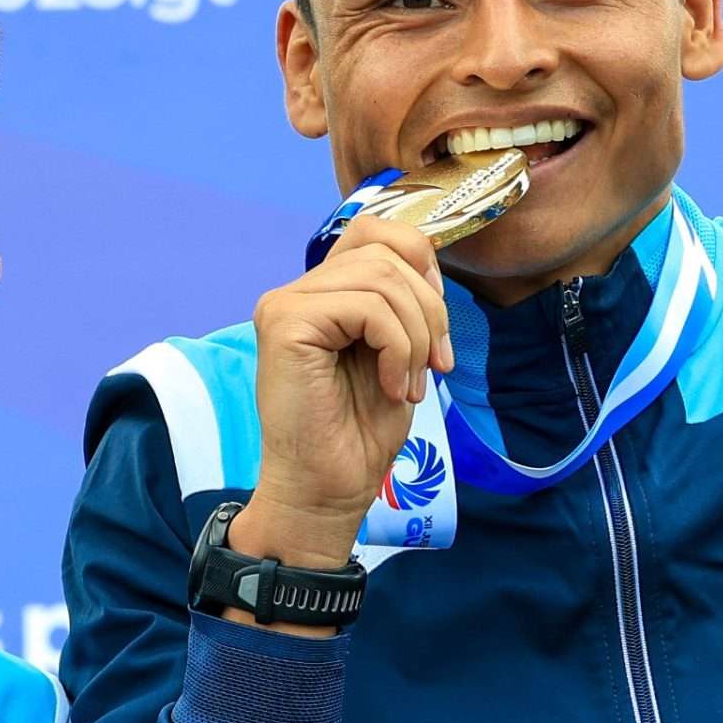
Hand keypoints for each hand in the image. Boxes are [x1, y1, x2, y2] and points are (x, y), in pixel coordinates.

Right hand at [239, 218, 451, 572]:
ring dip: (417, 335)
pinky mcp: (285, 323)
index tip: (438, 329)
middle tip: (435, 365)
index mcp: (323, 292)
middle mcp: (297, 290)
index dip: (424, 267)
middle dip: (430, 308)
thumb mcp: (398, 353)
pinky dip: (398, 349)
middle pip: (387, 252)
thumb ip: (402, 305)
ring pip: (383, 277)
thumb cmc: (359, 432)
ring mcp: (286, 303)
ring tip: (412, 384)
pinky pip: (368, 307)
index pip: (378, 232)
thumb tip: (432, 267)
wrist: (326, 490)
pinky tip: (394, 388)